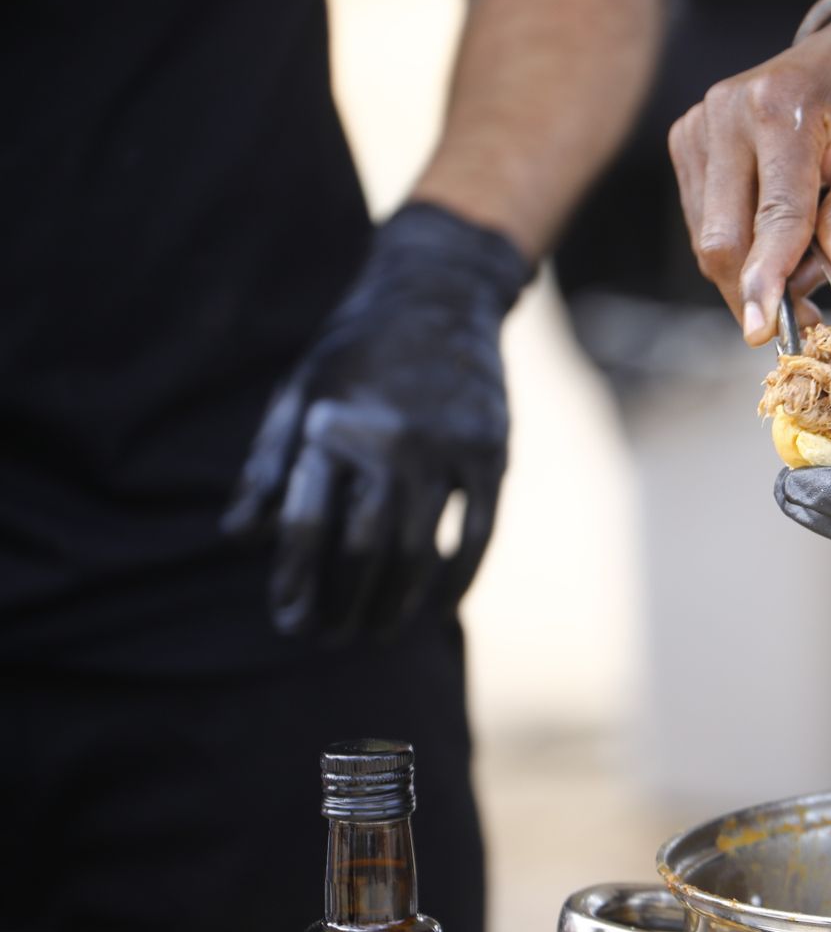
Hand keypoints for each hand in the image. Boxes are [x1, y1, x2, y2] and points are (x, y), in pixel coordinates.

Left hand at [223, 203, 531, 637]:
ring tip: (376, 633)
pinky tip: (441, 605)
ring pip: (418, 549)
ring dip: (395, 603)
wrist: (439, 293)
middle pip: (362, 548)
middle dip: (342, 603)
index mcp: (331, 425)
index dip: (296, 581)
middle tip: (329, 637)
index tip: (288, 618)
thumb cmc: (356, 350)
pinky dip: (459, 575)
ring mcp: (446, 446)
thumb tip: (240, 539)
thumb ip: (269, 465)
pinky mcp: (490, 450)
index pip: (307, 526)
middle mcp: (389, 439)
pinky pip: (477, 530)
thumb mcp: (299, 392)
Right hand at [668, 0, 830, 343]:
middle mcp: (727, 111)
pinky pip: (706, 218)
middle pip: (723, 237)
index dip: (768, 282)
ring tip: (813, 258)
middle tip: (809, 318)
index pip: (772, 217)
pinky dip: (743, 244)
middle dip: (759, 289)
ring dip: (755, 268)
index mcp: (782, 107)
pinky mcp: (691, 138)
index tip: (763, 334)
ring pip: (709, 235)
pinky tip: (784, 236)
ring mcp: (701, 123)